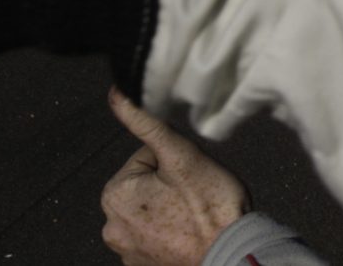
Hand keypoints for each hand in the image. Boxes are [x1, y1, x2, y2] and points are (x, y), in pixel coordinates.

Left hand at [100, 88, 249, 265]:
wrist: (230, 254)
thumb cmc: (209, 205)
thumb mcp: (180, 154)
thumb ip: (145, 122)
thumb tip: (117, 93)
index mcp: (115, 194)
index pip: (145, 158)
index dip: (173, 161)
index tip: (189, 176)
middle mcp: (111, 225)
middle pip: (146, 186)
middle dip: (169, 185)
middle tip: (195, 194)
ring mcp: (126, 250)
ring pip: (151, 211)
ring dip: (170, 209)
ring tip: (194, 214)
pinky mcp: (141, 265)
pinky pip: (155, 236)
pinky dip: (171, 232)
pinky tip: (190, 233)